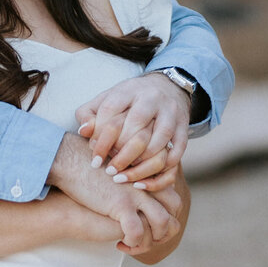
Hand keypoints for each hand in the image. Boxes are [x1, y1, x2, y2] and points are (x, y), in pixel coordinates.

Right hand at [48, 132, 179, 252]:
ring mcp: (137, 193)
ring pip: (163, 224)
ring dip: (150, 241)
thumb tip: (141, 203)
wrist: (70, 162)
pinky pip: (138, 233)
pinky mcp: (121, 205)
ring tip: (133, 245)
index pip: (174, 200)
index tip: (148, 229)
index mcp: (149, 174)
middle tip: (144, 240)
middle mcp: (148, 182)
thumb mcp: (120, 172)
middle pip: (174, 211)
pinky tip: (119, 245)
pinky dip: (133, 244)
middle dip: (164, 231)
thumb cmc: (90, 168)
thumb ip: (135, 183)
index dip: (166, 218)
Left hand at [75, 72, 191, 184]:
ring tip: (125, 175)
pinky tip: (146, 179)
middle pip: (136, 124)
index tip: (94, 158)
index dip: (100, 137)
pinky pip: (177, 150)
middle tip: (109, 170)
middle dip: (121, 152)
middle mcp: (151, 98)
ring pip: (159, 139)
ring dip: (141, 163)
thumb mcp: (107, 99)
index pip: (111, 110)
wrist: (167, 87)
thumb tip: (84, 131)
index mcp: (129, 89)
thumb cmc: (129, 100)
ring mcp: (170, 112)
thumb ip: (89, 113)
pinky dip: (163, 168)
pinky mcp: (183, 127)